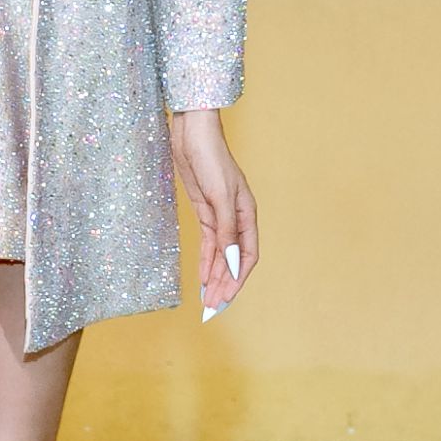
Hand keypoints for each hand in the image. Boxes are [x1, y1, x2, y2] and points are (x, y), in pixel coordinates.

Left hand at [170, 108, 258, 313]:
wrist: (192, 133)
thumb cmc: (210, 158)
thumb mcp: (219, 196)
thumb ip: (226, 230)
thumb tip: (232, 260)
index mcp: (247, 214)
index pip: (247, 256)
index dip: (237, 279)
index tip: (225, 299)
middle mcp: (237, 218)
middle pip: (233, 259)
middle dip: (224, 283)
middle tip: (212, 307)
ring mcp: (221, 215)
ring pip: (220, 254)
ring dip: (214, 276)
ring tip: (207, 298)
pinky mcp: (205, 211)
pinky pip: (209, 243)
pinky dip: (206, 261)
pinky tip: (203, 277)